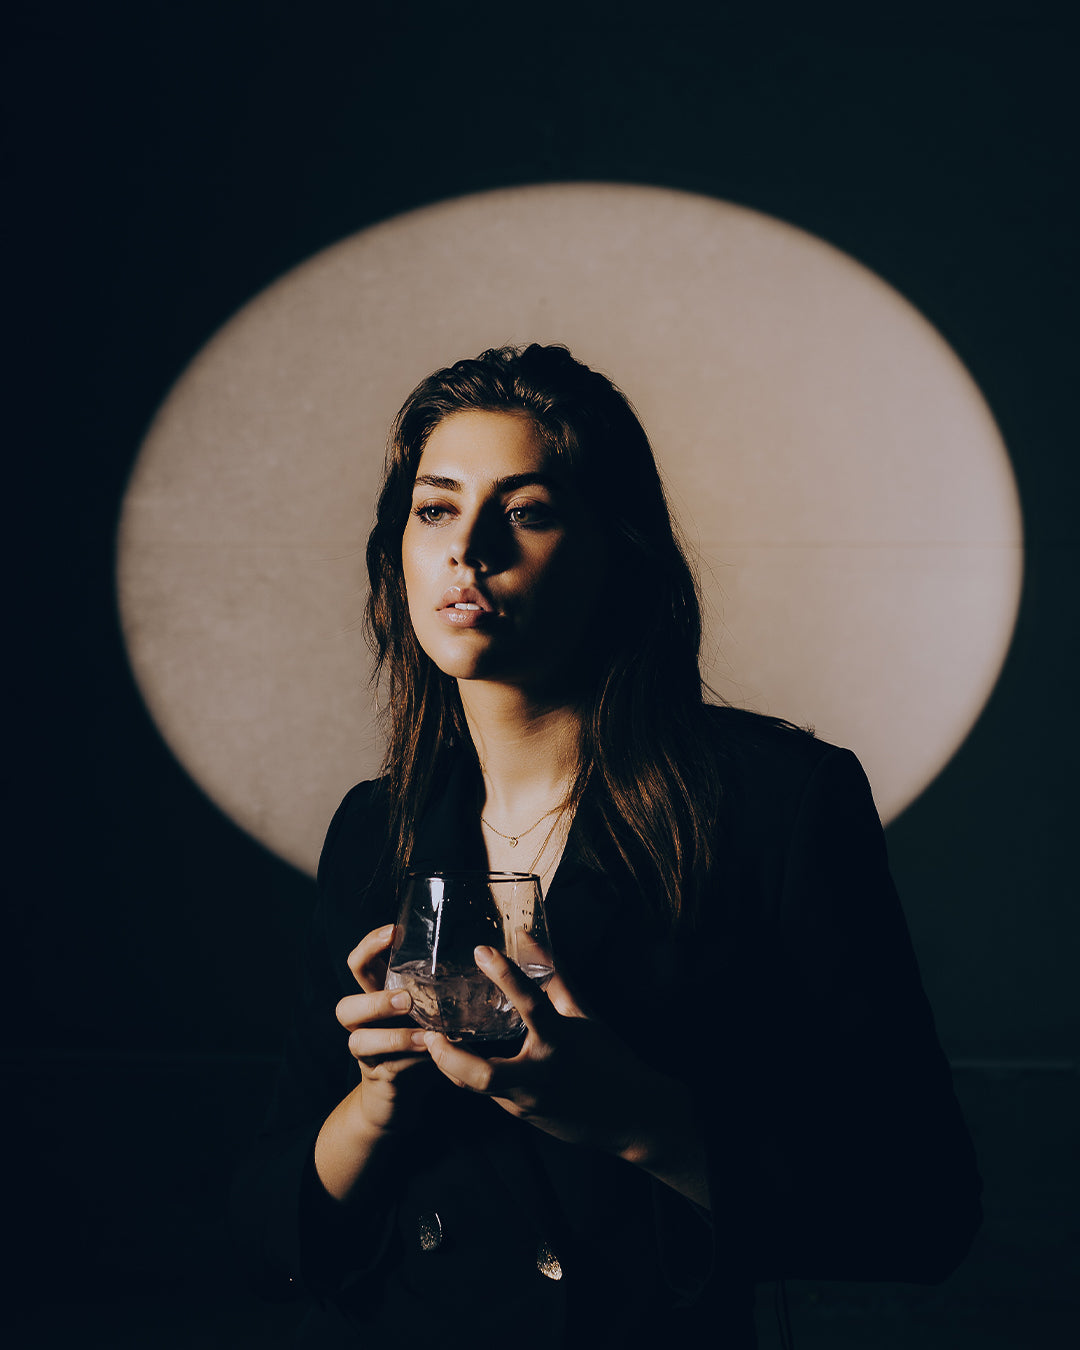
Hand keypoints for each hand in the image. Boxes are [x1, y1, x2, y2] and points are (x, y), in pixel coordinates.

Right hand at [334, 923, 432, 1135]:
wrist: (402, 1096)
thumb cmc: (421, 1042)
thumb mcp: (428, 1008)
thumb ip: (441, 985)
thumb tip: (484, 952)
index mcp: (376, 997)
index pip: (360, 965)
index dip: (369, 946)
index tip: (393, 931)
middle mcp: (365, 1023)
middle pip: (345, 1005)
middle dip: (374, 999)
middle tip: (406, 997)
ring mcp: (369, 1053)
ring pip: (357, 1039)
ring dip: (391, 1035)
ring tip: (422, 1032)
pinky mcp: (378, 1076)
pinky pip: (385, 1064)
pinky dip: (408, 1056)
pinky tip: (430, 1049)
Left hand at [421, 945, 664, 1158]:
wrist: (634, 1118)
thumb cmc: (610, 1060)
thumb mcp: (585, 1016)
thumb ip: (555, 978)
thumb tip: (530, 938)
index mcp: (560, 1041)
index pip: (530, 1002)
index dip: (505, 974)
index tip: (481, 950)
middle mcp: (540, 1075)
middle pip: (481, 1073)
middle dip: (447, 1056)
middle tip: (429, 1033)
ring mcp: (529, 1102)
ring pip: (477, 1088)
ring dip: (452, 1067)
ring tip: (435, 1042)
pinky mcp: (524, 1116)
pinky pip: (490, 1095)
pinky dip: (473, 1076)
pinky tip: (463, 1059)